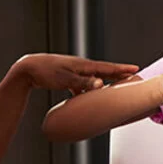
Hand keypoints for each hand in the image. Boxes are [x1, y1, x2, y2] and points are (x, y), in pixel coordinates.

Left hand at [13, 54, 138, 94]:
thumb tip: (101, 84)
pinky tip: (85, 97)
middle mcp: (80, 67)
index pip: (107, 68)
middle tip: (132, 76)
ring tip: (113, 87)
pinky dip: (86, 90)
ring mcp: (73, 71)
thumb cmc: (45, 72)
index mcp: (83, 66)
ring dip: (103, 82)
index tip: (135, 69)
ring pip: (93, 78)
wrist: (27, 68)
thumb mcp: (65, 79)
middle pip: (103, 71)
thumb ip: (83, 83)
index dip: (122, 69)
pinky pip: (81, 84)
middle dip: (117, 74)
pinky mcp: (66, 77)